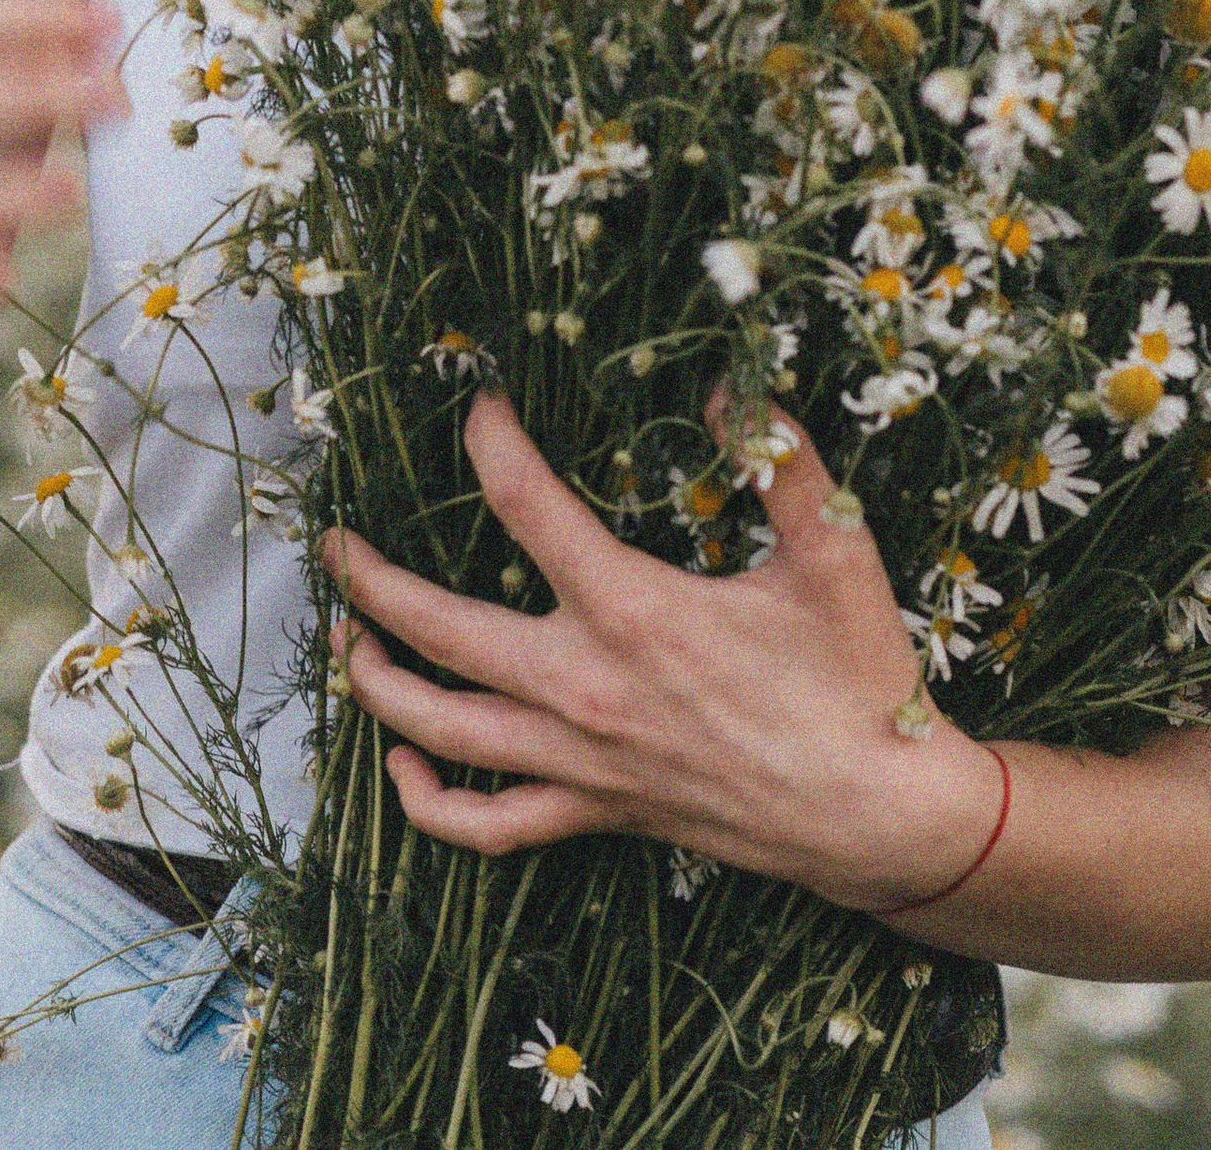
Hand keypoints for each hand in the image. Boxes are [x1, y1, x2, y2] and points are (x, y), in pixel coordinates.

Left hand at [321, 389, 1004, 912]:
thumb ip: (783, 458)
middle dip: (371, 580)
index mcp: (632, 607)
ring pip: (442, 727)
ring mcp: (581, 759)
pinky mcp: (596, 813)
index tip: (476, 403)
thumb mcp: (832, 549)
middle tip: (333, 542)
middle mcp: (585, 686)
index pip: (525, 506)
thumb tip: (733, 385)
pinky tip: (402, 765)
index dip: (491, 443)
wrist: (877, 816)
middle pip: (438, 630)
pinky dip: (427, 802)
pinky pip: (487, 824)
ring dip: (376, 680)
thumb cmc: (856, 676)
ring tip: (345, 637)